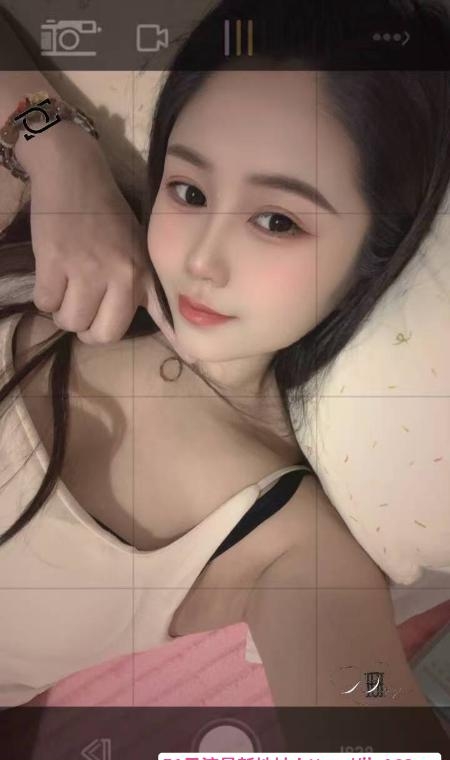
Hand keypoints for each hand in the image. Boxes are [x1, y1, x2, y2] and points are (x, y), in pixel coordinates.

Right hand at [26, 123, 191, 360]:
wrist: (74, 174)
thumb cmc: (106, 213)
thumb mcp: (137, 248)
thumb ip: (142, 286)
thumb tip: (161, 326)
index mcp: (142, 272)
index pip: (162, 313)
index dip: (176, 340)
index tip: (193, 359)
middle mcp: (121, 275)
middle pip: (102, 335)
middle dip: (88, 330)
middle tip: (83, 313)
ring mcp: (87, 269)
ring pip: (70, 321)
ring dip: (62, 311)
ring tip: (66, 288)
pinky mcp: (55, 262)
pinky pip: (45, 303)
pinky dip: (44, 296)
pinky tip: (51, 276)